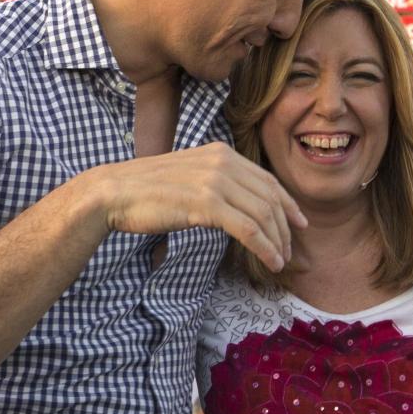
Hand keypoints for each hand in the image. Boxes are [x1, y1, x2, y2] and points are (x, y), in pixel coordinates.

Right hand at [92, 142, 307, 271]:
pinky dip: (264, 247)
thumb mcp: (189, 176)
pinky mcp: (207, 203)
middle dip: (285, 227)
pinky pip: (248, 229)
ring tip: (280, 260)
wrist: (114, 192)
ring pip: (263, 215)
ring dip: (277, 241)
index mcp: (221, 153)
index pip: (266, 179)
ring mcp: (215, 181)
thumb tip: (235, 204)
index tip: (298, 222)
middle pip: (269, 198)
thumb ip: (214, 182)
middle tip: (290, 249)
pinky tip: (270, 260)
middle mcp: (223, 162)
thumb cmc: (145, 190)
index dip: (287, 203)